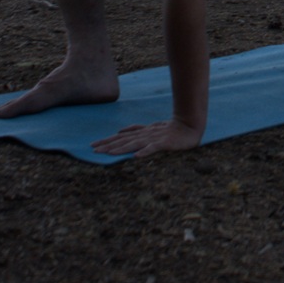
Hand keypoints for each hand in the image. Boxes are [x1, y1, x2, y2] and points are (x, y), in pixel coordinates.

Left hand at [90, 117, 204, 157]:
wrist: (190, 126)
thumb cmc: (170, 129)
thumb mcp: (150, 128)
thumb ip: (136, 129)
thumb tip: (120, 130)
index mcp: (141, 132)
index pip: (121, 137)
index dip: (107, 141)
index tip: (93, 145)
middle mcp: (145, 134)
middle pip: (124, 140)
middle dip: (108, 145)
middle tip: (94, 150)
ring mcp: (154, 138)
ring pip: (135, 144)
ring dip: (121, 148)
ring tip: (109, 153)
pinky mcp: (165, 143)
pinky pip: (153, 148)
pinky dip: (145, 151)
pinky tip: (136, 156)